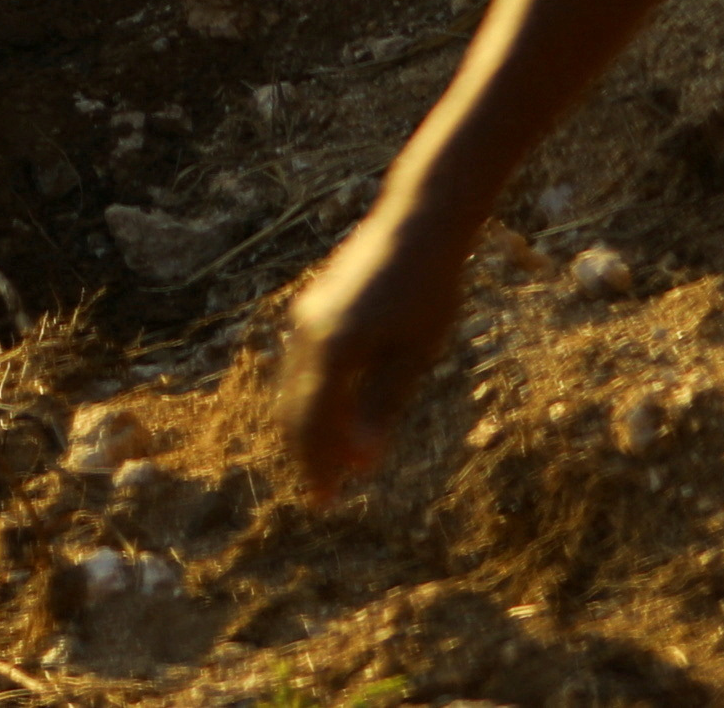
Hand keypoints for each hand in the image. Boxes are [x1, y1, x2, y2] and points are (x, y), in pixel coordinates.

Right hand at [277, 204, 479, 497]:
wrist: (419, 221)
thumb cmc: (428, 289)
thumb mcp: (414, 355)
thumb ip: (384, 406)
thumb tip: (363, 460)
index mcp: (333, 350)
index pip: (316, 425)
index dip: (319, 466)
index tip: (325, 502)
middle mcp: (309, 334)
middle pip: (296, 410)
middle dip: (308, 454)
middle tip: (324, 494)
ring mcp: (308, 316)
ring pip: (294, 387)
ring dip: (309, 427)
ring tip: (330, 460)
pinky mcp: (316, 304)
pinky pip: (302, 364)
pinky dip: (311, 397)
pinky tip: (334, 411)